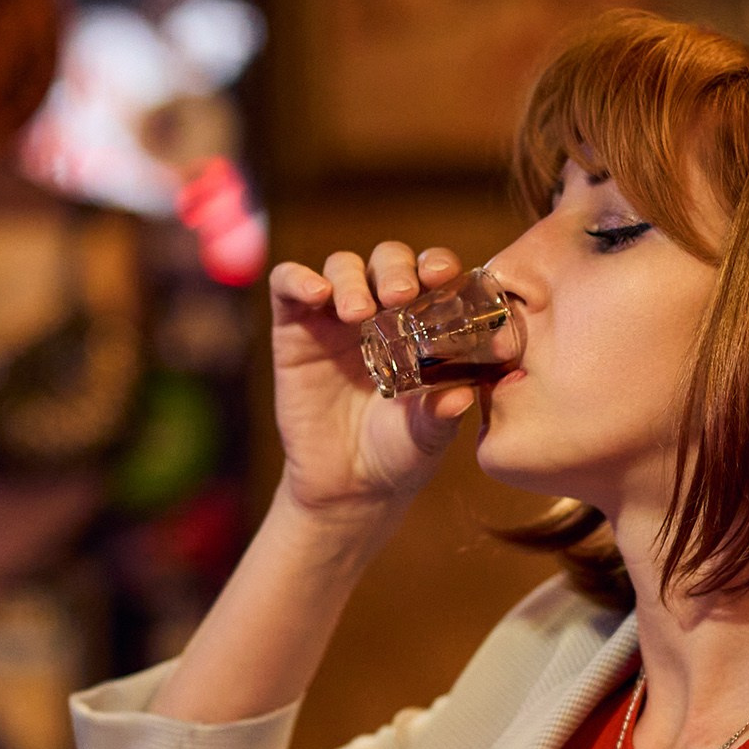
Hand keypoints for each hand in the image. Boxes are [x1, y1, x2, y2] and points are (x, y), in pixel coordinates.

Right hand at [266, 241, 481, 517]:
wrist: (349, 487)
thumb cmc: (399, 452)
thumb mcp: (428, 435)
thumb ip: (442, 413)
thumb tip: (461, 396)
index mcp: (423, 323)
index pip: (432, 274)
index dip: (438, 264)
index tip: (443, 275)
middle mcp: (381, 311)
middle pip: (387, 261)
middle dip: (395, 269)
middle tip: (399, 295)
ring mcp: (335, 317)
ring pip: (342, 266)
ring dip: (352, 279)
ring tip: (358, 312)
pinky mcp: (294, 329)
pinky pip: (287, 285)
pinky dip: (298, 279)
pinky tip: (315, 293)